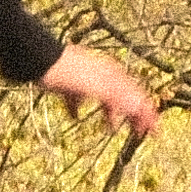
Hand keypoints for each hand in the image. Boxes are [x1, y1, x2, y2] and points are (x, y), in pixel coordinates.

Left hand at [32, 42, 164, 144]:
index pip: (138, 98)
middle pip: (125, 98)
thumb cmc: (67, 71)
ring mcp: (86, 79)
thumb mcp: (97, 87)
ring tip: (110, 129)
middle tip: (137, 133)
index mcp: (113, 76)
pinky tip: (75, 117)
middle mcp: (104, 76)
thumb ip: (119, 97)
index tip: (154, 132)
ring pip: (105, 99)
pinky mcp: (69, 84)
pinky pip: (80, 99)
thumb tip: (141, 108)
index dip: (148, 115)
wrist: (36, 58)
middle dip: (133, 115)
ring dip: (110, 114)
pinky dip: (81, 109)